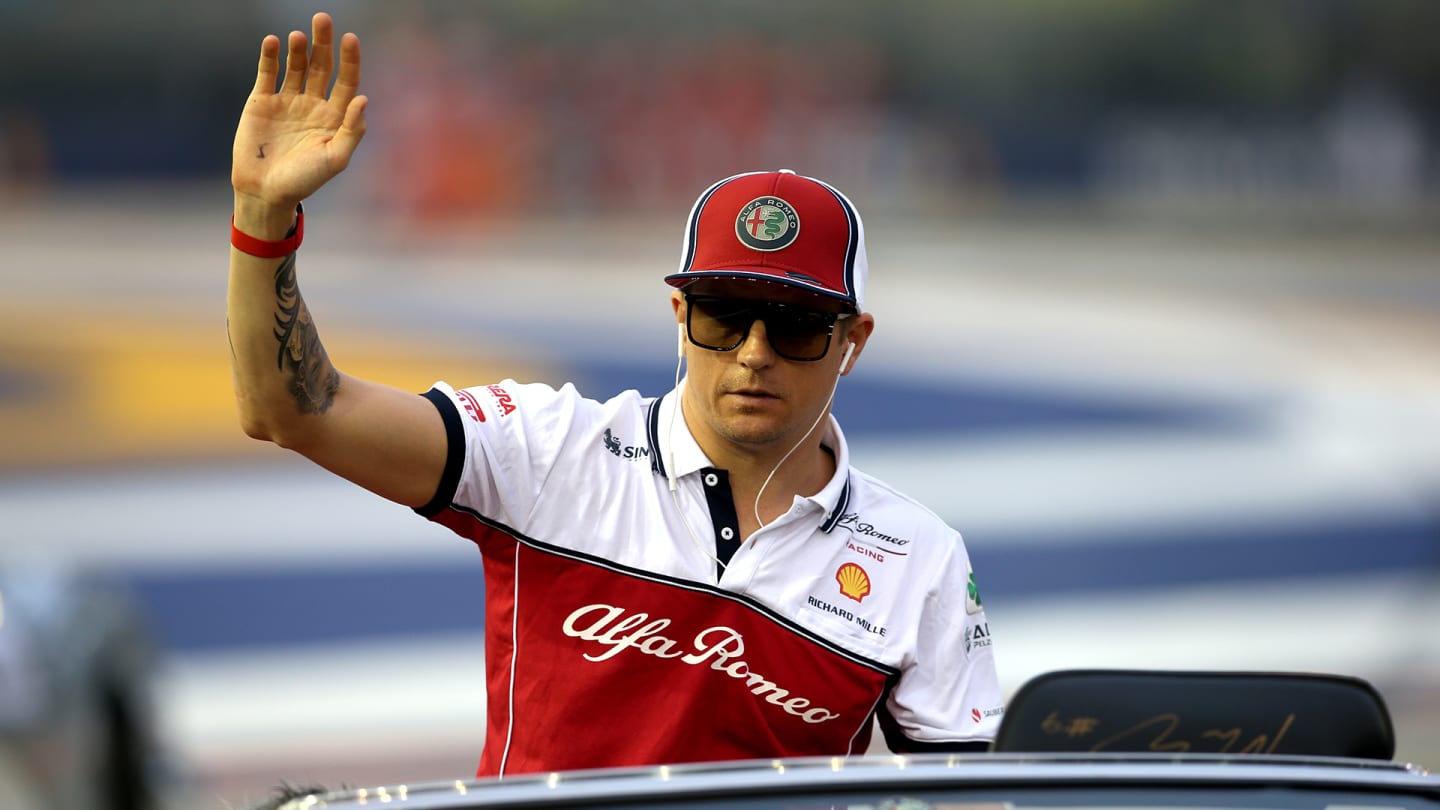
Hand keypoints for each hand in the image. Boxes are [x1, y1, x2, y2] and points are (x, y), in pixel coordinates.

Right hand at [232, 13, 366, 211]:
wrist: (265, 191)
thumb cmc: (305, 180)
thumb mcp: (334, 159)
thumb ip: (351, 130)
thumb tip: (363, 99)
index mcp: (334, 117)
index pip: (347, 81)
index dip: (350, 60)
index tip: (350, 38)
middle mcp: (313, 104)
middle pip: (322, 66)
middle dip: (324, 43)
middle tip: (323, 19)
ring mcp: (287, 101)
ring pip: (296, 66)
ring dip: (298, 49)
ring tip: (299, 36)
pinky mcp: (261, 101)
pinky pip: (268, 73)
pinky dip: (270, 57)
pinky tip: (273, 42)